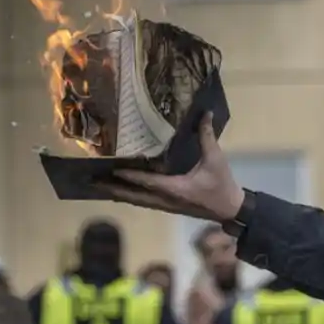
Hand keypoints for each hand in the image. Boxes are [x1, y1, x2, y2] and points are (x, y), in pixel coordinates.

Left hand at [96, 112, 244, 221]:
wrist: (230, 209)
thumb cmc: (222, 185)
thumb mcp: (216, 159)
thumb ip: (207, 137)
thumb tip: (204, 114)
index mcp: (175, 188)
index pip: (146, 181)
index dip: (129, 175)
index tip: (111, 167)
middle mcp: (165, 199)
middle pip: (133, 196)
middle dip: (113, 188)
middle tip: (93, 181)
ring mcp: (166, 205)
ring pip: (137, 201)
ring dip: (119, 193)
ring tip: (101, 186)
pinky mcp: (169, 206)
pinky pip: (144, 202)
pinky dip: (131, 196)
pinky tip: (122, 192)